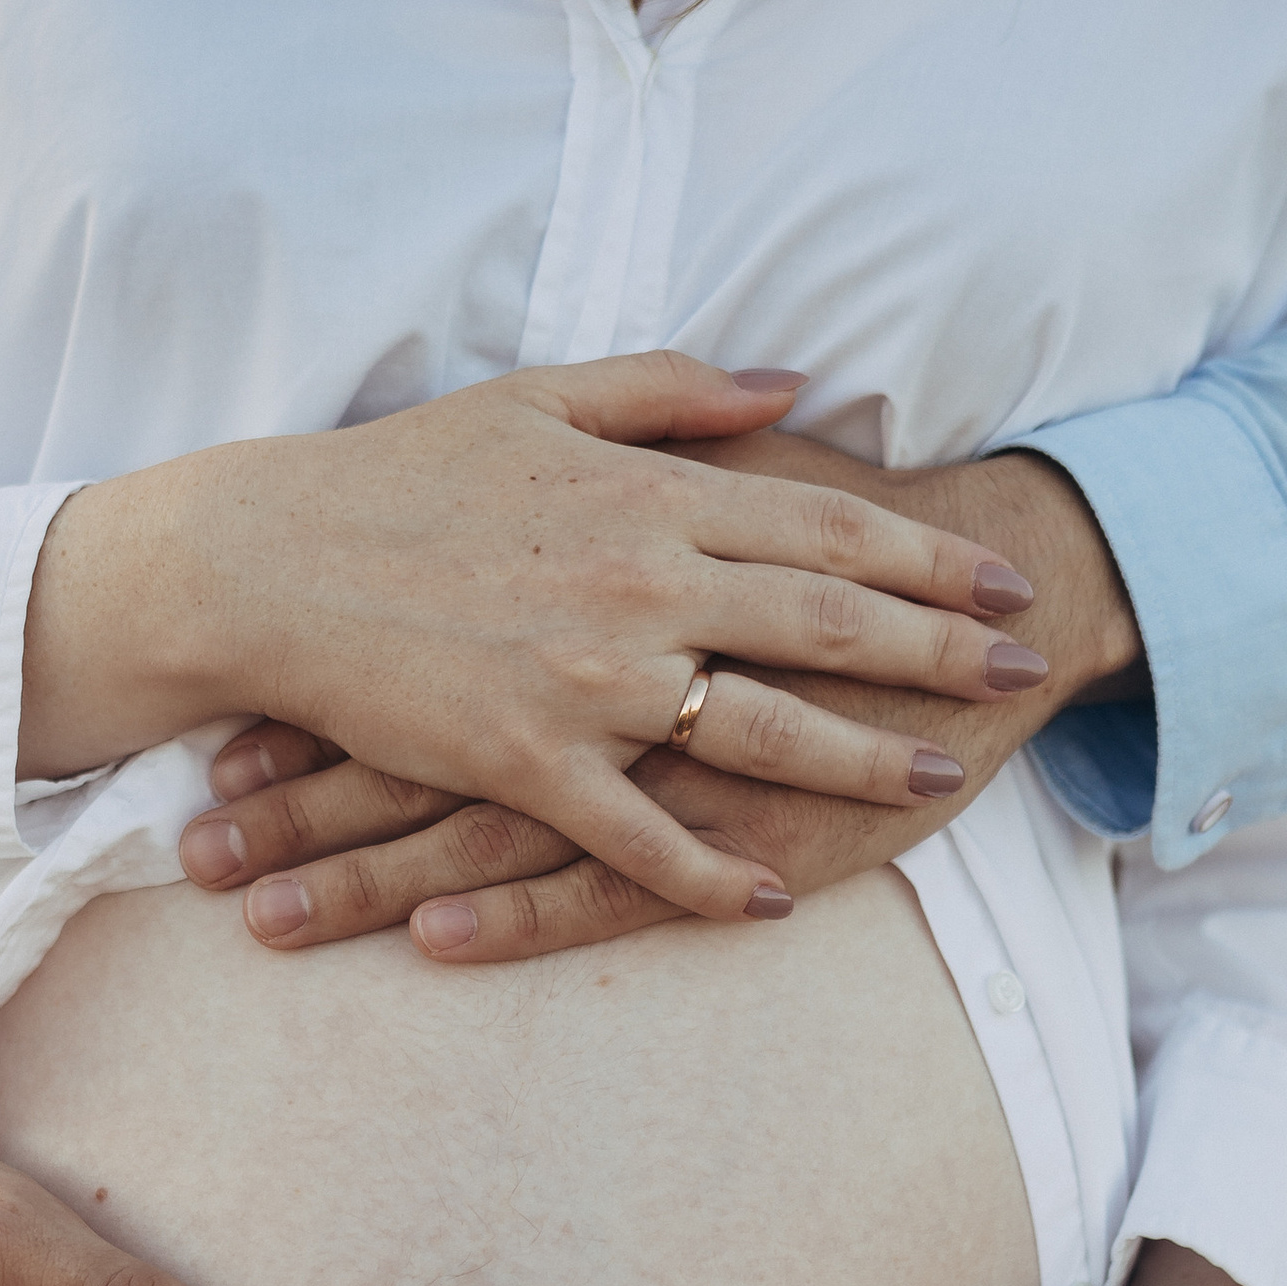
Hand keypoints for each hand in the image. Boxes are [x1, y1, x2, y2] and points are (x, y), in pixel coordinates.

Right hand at [22, 352, 1043, 926]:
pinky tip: (765, 900)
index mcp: (648, 495)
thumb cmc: (395, 476)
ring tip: (940, 782)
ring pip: (762, 732)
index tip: (1003, 575)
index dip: (929, 553)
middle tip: (1024, 669)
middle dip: (940, 650)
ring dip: (862, 761)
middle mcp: (640, 585)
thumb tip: (789, 385)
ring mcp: (590, 679)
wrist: (262, 564)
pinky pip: (639, 835)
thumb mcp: (538, 399)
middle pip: (830, 621)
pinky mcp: (528, 761)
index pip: (826, 524)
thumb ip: (673, 391)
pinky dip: (707, 874)